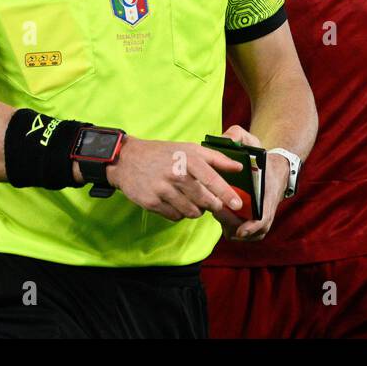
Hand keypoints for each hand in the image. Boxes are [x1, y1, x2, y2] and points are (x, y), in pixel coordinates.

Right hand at [106, 136, 244, 221]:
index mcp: (188, 159)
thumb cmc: (164, 154)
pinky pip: (175, 217)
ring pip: (191, 212)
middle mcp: (176, 174)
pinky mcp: (152, 202)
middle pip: (204, 200)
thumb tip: (239, 167)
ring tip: (191, 200)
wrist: (128, 159)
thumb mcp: (189, 149)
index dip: (226, 193)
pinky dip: (179, 213)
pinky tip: (175, 202)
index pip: (212, 179)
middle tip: (213, 203)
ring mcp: (162, 189)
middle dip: (213, 205)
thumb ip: (216, 158)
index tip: (237, 204)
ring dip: (196, 210)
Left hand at [219, 125, 285, 241]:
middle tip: (217, 211)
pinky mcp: (251, 223)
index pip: (263, 220)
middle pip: (247, 231)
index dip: (252, 228)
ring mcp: (258, 220)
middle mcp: (265, 212)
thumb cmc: (261, 158)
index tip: (241, 231)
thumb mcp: (253, 142)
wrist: (276, 170)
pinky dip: (228, 226)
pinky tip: (219, 211)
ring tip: (217, 210)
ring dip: (228, 225)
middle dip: (232, 224)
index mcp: (269, 196)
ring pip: (240, 233)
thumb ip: (238, 135)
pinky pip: (238, 232)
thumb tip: (225, 138)